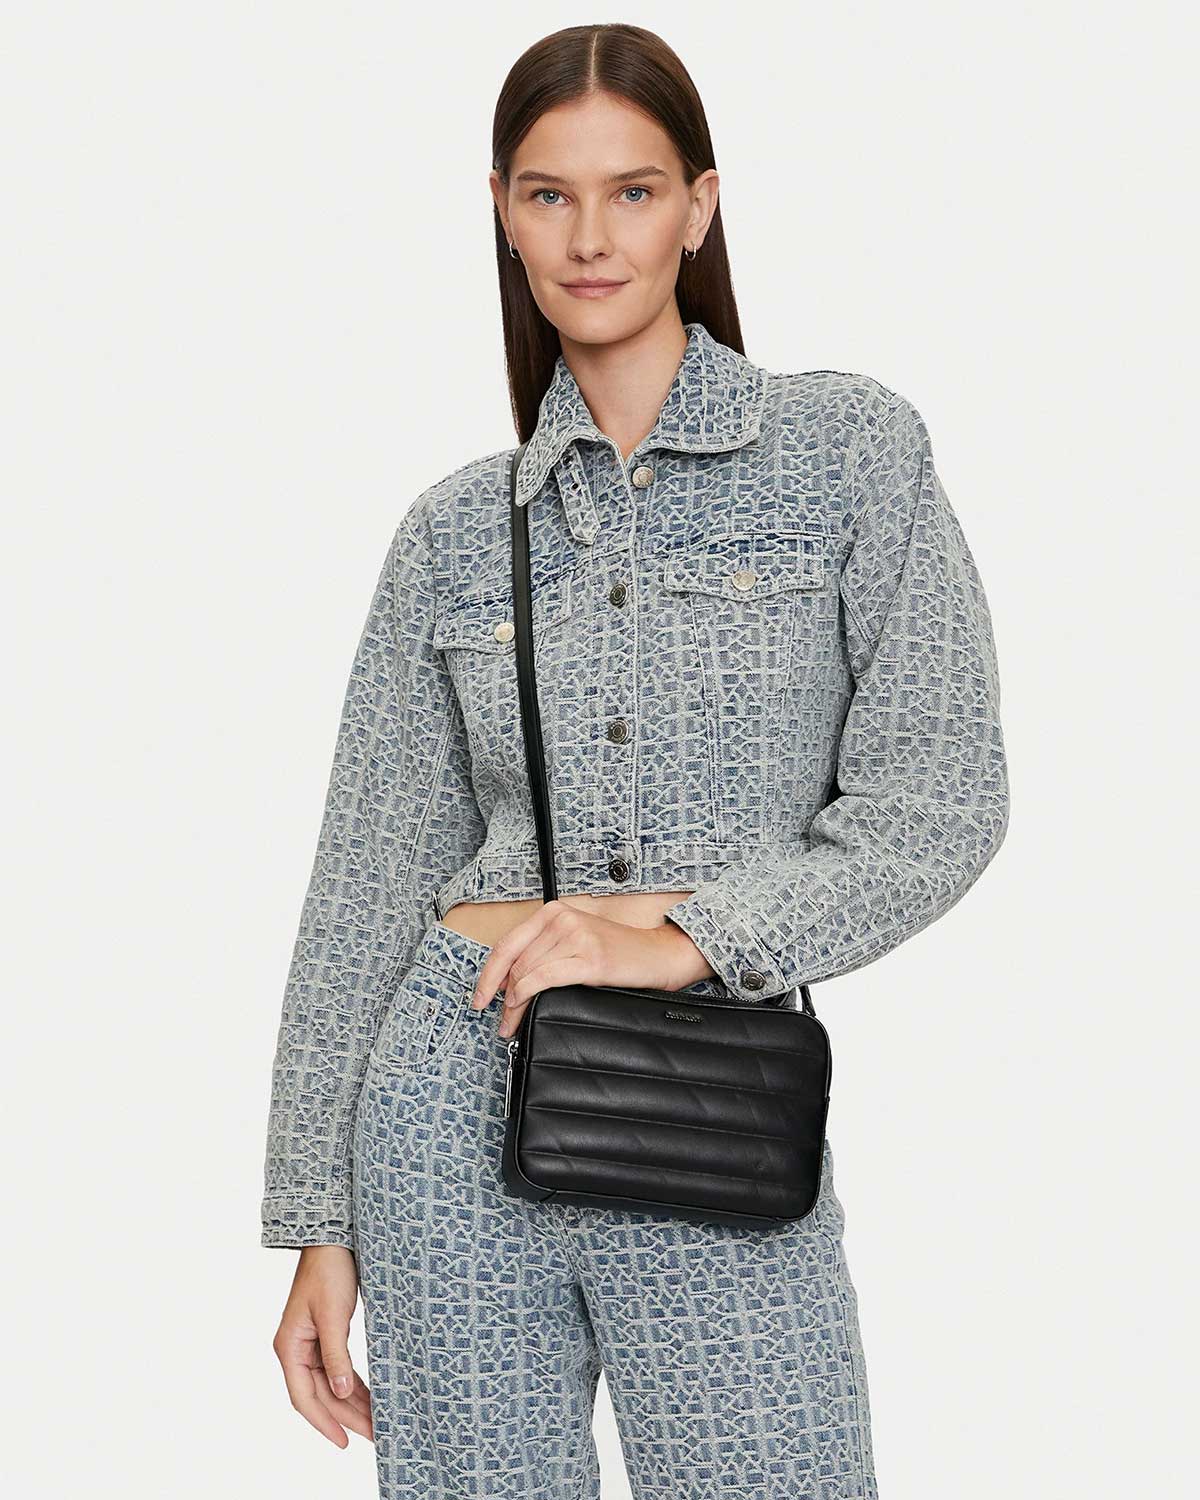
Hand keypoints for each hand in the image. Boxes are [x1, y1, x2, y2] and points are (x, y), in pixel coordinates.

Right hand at [272, 1245, 371, 1446]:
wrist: (332, 1240)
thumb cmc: (328, 1272)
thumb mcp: (333, 1316)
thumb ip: (336, 1356)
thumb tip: (340, 1394)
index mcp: (290, 1347)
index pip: (305, 1397)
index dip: (324, 1422)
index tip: (344, 1442)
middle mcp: (297, 1350)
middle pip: (321, 1395)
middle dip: (347, 1416)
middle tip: (374, 1435)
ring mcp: (310, 1344)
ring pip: (331, 1384)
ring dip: (352, 1403)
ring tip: (376, 1422)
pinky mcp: (326, 1335)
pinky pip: (338, 1369)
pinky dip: (353, 1384)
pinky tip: (370, 1397)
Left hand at [470, 901, 714, 1037]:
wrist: (657, 954)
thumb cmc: (618, 952)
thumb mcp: (575, 941)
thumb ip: (546, 951)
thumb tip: (511, 984)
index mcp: (553, 912)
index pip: (507, 945)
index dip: (488, 974)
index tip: (480, 997)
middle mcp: (561, 919)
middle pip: (514, 962)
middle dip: (500, 997)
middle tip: (500, 1022)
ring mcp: (575, 936)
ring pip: (525, 973)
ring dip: (513, 1004)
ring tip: (511, 1024)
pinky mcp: (588, 958)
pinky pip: (543, 978)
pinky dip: (526, 995)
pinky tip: (522, 1008)